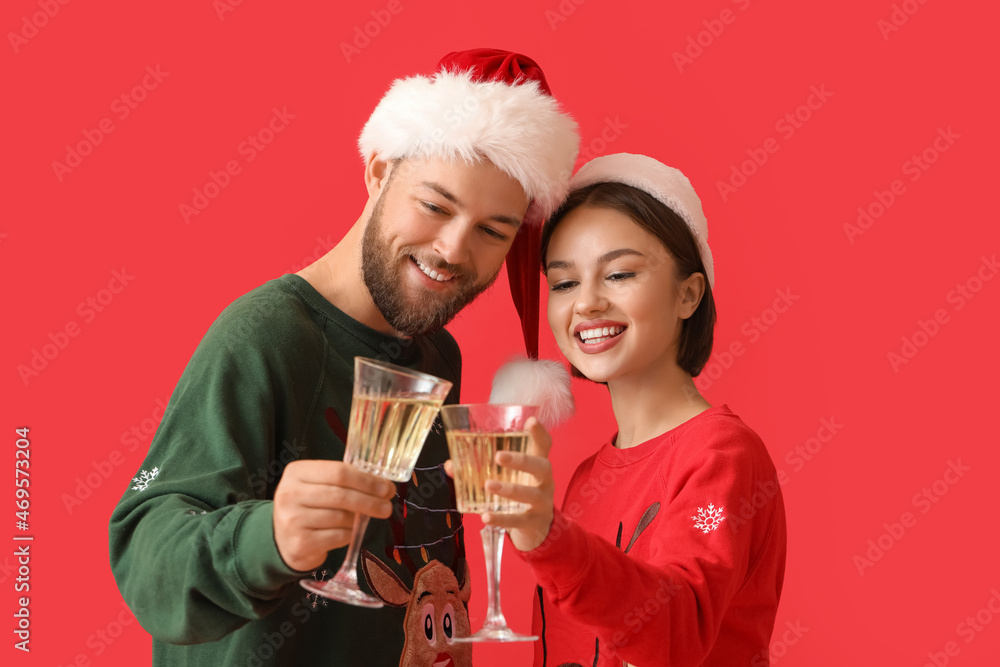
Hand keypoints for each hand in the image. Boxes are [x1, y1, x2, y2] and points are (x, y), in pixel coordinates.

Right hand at [272, 460, 395, 571]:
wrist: (283, 539)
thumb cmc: (308, 507)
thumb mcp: (318, 486)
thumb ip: (344, 481)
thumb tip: (383, 486)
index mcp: (297, 472)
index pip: (339, 472)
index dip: (367, 480)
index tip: (386, 487)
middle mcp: (290, 493)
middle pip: (341, 495)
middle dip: (370, 501)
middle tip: (387, 506)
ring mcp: (292, 519)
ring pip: (341, 517)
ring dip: (358, 519)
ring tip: (362, 519)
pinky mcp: (300, 543)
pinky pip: (338, 536)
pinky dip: (349, 534)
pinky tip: (348, 532)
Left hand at [482, 418, 554, 551]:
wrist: (536, 528)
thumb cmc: (518, 491)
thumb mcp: (506, 478)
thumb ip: (479, 469)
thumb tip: (451, 464)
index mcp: (537, 464)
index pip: (544, 445)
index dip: (539, 432)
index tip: (530, 421)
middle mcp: (544, 481)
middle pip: (541, 466)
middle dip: (521, 460)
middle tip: (499, 456)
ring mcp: (542, 502)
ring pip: (530, 494)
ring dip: (509, 489)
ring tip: (488, 485)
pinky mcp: (535, 522)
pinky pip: (518, 520)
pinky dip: (501, 518)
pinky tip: (486, 516)